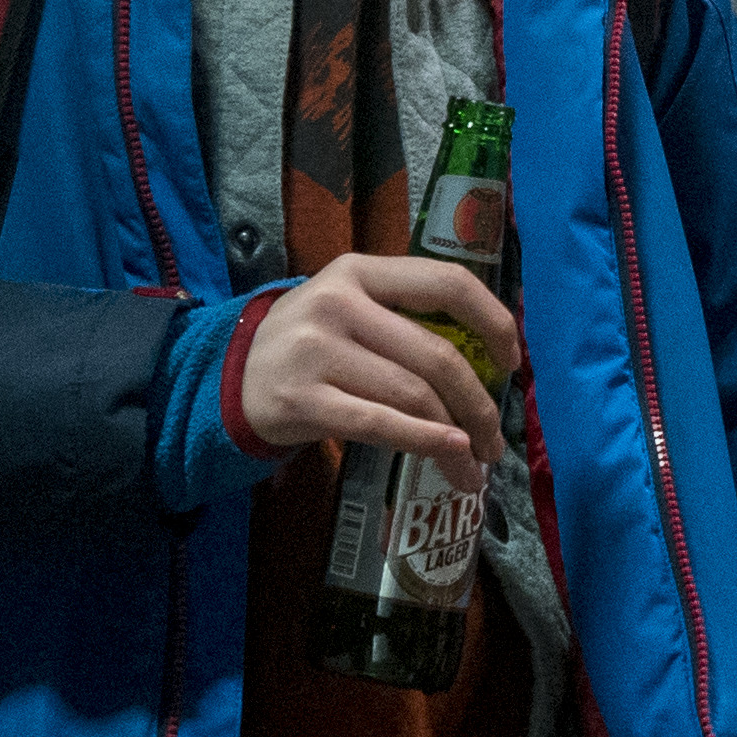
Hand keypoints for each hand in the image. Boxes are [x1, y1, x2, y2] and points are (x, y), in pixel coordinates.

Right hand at [236, 253, 520, 491]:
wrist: (225, 378)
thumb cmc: (309, 343)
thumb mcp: (351, 307)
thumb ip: (406, 317)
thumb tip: (488, 361)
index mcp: (361, 271)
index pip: (448, 283)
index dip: (493, 322)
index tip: (511, 363)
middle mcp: (338, 303)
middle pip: (436, 354)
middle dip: (478, 403)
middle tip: (495, 439)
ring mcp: (315, 351)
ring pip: (413, 394)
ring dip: (457, 436)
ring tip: (474, 464)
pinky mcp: (300, 400)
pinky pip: (378, 423)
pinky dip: (423, 441)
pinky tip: (450, 455)